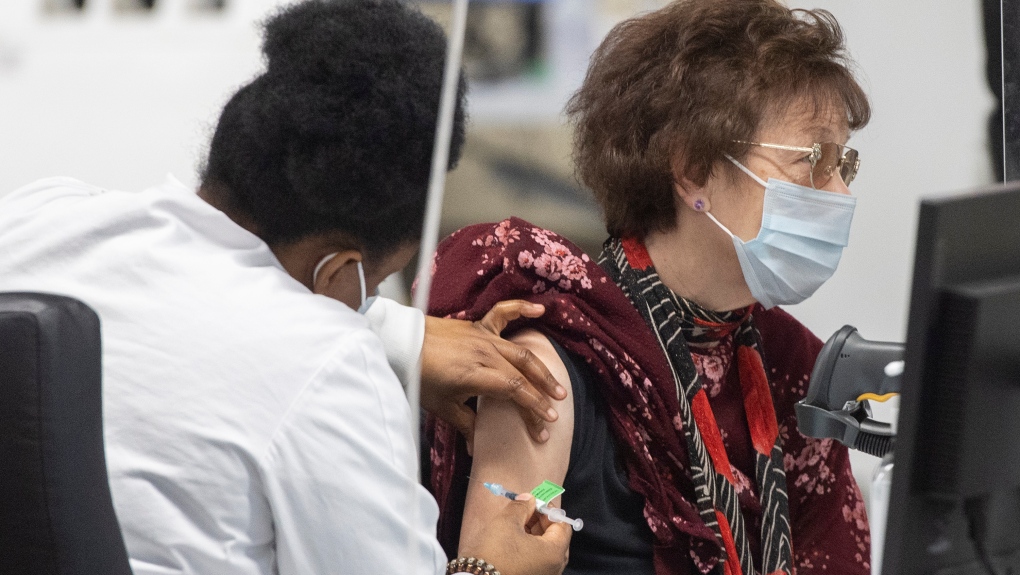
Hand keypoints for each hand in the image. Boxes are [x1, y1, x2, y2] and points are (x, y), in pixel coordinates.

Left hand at [420, 300, 566, 446]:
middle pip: (522, 374)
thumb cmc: (420, 375)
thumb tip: (476, 448)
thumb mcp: (441, 406)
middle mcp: (485, 354)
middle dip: (542, 395)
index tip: (545, 425)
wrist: (401, 343)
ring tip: (557, 386)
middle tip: (557, 410)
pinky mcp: (478, 326)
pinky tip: (540, 309)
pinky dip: (522, 309)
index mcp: (476, 374)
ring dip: (541, 369)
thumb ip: (464, 424)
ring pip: (520, 352)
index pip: (514, 392)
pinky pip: (504, 313)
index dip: (533, 408)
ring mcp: (483, 337)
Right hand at [459, 494, 571, 574]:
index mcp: (554, 553)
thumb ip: (522, 506)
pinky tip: (514, 540)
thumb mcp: (507, 522)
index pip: (563, 526)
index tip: (534, 502)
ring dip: (534, 534)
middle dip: (541, 522)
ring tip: (517, 523)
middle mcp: (554, 568)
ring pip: (545, 550)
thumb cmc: (495, 552)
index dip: (549, 511)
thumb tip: (528, 499)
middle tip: (525, 511)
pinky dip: (529, 548)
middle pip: (555, 539)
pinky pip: (537, 561)